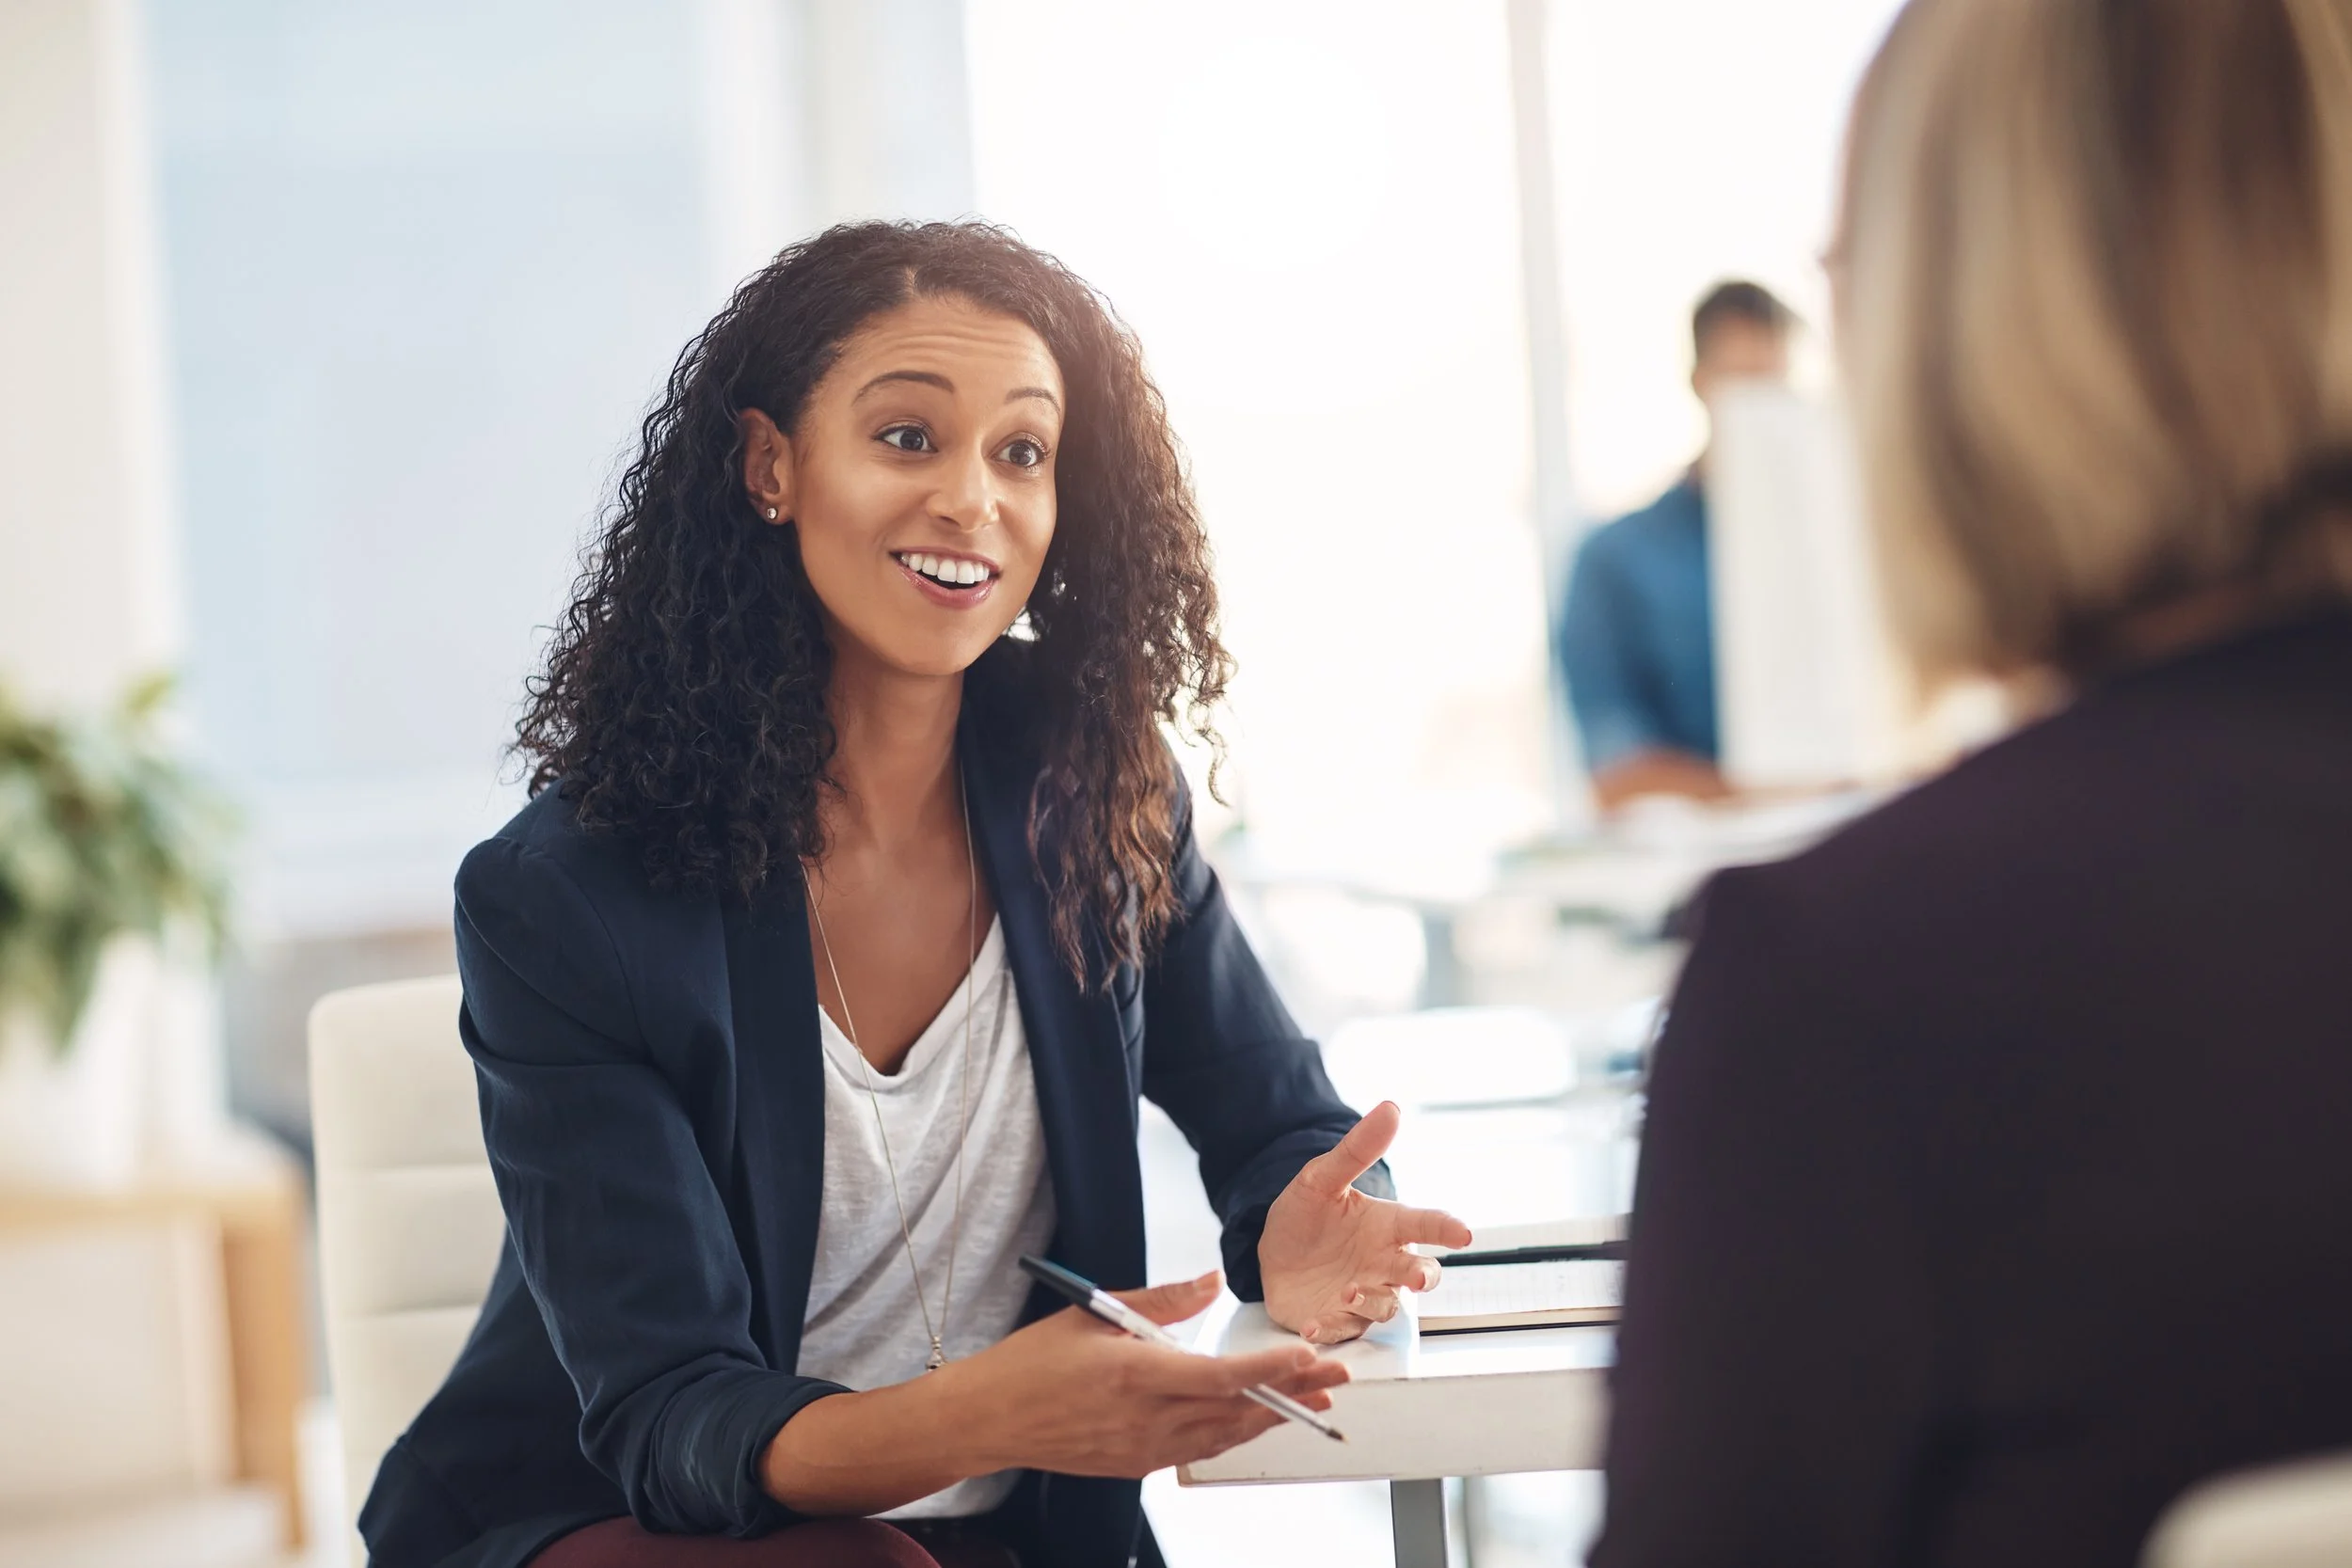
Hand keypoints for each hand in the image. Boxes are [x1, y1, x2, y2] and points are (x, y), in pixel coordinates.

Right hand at [950, 1270, 1350, 1477]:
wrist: (989, 1418)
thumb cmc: (1033, 1362)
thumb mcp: (1093, 1311)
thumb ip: (1162, 1299)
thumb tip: (1212, 1281)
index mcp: (1134, 1374)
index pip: (1221, 1375)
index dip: (1271, 1368)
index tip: (1308, 1354)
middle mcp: (1144, 1418)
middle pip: (1236, 1409)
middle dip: (1293, 1393)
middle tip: (1337, 1377)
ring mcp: (1141, 1449)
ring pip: (1225, 1436)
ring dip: (1271, 1417)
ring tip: (1313, 1401)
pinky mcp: (1135, 1466)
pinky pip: (1198, 1451)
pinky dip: (1232, 1435)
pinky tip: (1254, 1422)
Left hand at [1258, 1101, 1472, 1343]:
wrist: (1271, 1253)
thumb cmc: (1305, 1214)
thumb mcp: (1321, 1178)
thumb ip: (1356, 1150)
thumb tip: (1390, 1107)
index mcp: (1386, 1226)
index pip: (1426, 1225)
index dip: (1446, 1229)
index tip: (1463, 1233)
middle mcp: (1383, 1263)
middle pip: (1419, 1274)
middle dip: (1421, 1276)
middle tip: (1415, 1275)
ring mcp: (1364, 1295)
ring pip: (1385, 1305)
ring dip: (1370, 1300)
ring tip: (1346, 1290)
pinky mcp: (1337, 1321)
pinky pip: (1342, 1331)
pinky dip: (1330, 1330)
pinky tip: (1313, 1324)